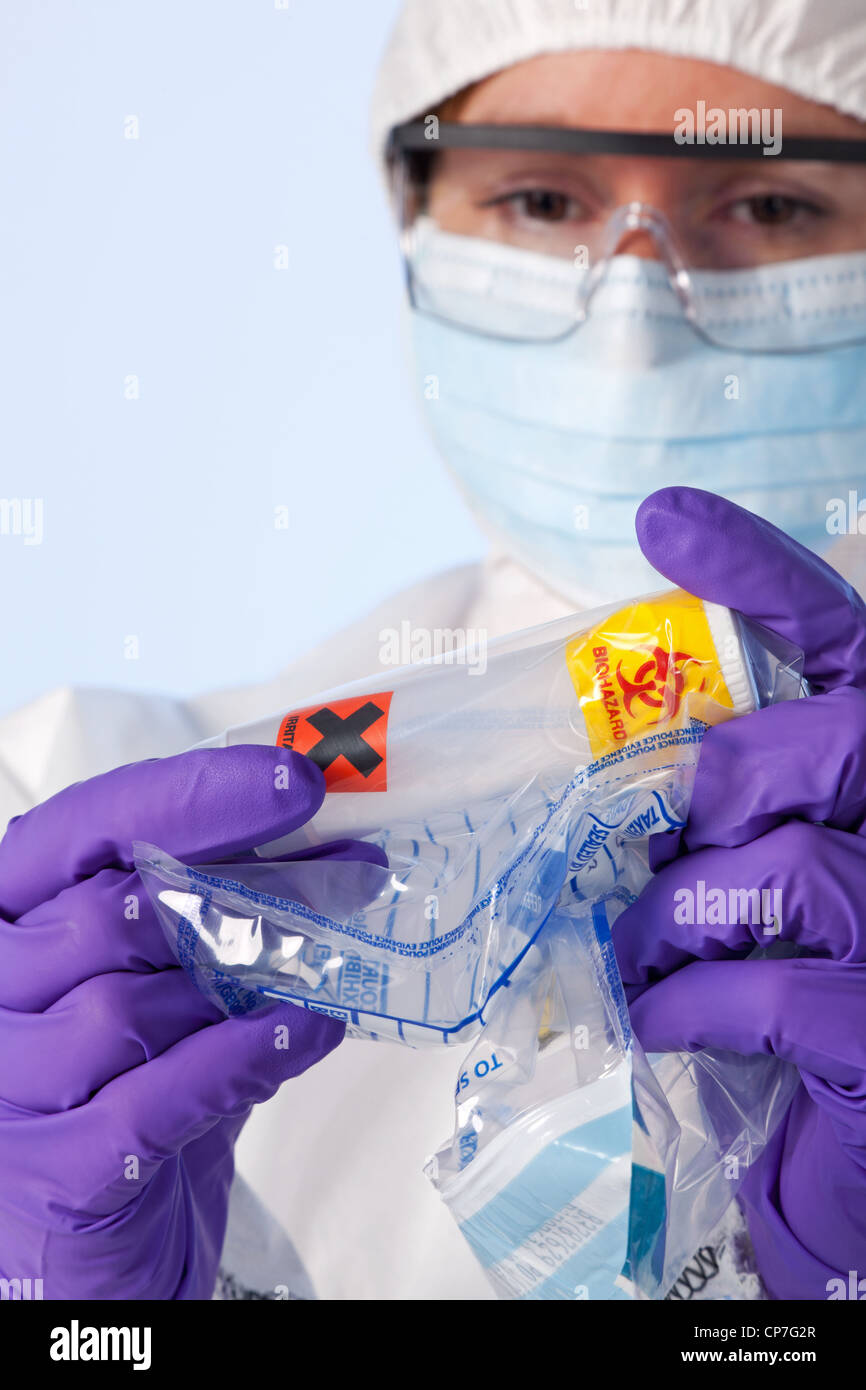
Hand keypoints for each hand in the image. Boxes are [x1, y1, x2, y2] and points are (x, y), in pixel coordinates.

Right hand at [0, 746, 380, 1299]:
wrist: (97, 1249)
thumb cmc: (126, 1094)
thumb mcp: (165, 988)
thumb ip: (217, 923)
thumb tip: (334, 856)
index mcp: (6, 917)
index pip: (86, 827)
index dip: (192, 797)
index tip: (295, 784)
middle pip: (113, 914)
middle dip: (250, 891)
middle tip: (349, 880)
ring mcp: (6, 1085)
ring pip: (128, 1007)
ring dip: (241, 985)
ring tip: (320, 973)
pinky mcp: (52, 1171)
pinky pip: (156, 1098)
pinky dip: (241, 1057)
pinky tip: (304, 1031)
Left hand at [613, 486, 865, 1300]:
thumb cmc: (835, 1002)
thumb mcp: (789, 898)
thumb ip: (747, 823)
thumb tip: (632, 799)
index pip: (847, 641)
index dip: (764, 576)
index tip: (664, 521)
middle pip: (822, 743)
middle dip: (710, 782)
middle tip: (648, 835)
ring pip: (780, 868)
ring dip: (674, 912)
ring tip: (632, 953)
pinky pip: (764, 990)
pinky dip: (689, 1002)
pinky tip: (664, 1020)